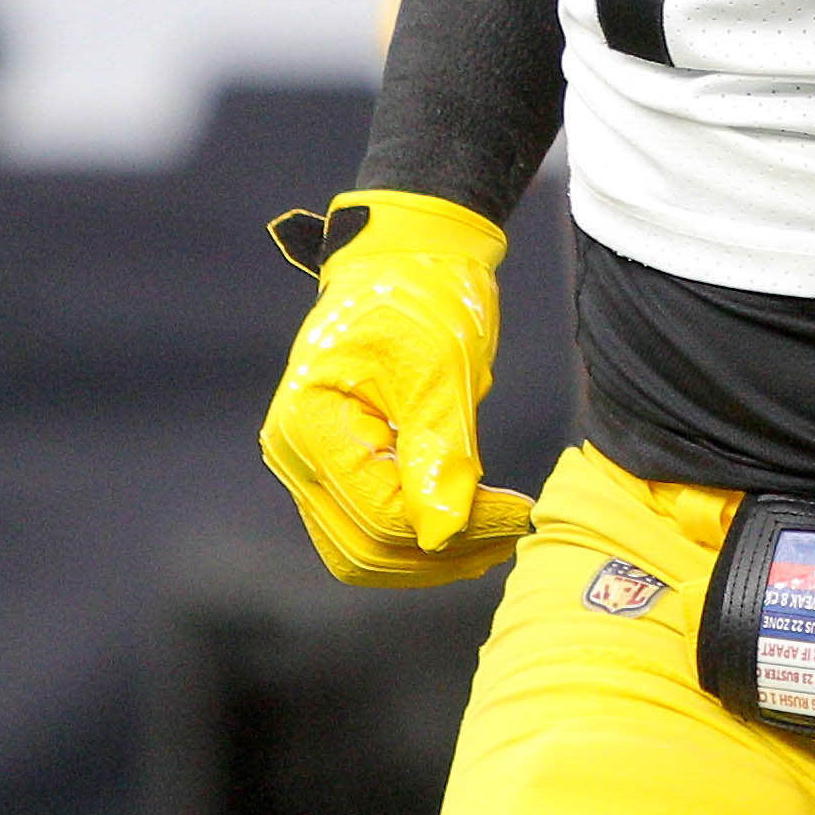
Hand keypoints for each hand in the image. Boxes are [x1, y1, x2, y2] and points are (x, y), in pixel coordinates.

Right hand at [257, 190, 539, 586]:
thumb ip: (439, 453)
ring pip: (364, 550)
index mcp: (308, 423)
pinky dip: (419, 538)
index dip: (456, 527)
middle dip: (444, 554)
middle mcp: (294, 453)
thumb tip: (442, 537)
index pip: (379, 513)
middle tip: (515, 533)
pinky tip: (473, 527)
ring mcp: (309, 465)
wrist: (409, 256)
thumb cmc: (422, 296)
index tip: (520, 514)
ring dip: (432, 558)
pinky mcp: (336, 468)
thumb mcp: (441, 369)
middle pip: (365, 546)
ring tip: (500, 537)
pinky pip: (368, 528)